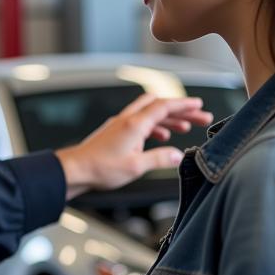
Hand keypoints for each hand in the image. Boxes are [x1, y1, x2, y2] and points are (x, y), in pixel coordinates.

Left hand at [56, 94, 212, 198]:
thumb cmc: (100, 168)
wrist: (75, 170)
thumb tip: (178, 155)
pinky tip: (161, 136)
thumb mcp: (135, 167)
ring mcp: (120, 124)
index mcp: (134, 124)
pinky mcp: (115, 132)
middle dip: (180, 110)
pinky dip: (154, 126)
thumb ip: (159, 159)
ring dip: (168, 118)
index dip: (184, 105)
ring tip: (184, 128)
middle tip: (198, 117)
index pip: (164, 106)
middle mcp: (127, 120)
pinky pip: (140, 122)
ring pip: (149, 114)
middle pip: (159, 106)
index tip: (199, 105)